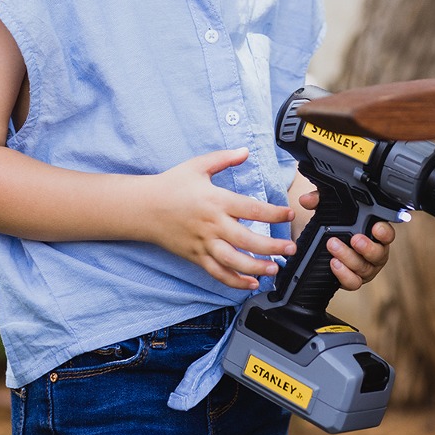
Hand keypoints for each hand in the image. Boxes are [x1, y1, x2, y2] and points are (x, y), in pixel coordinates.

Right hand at [148, 148, 295, 290]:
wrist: (143, 207)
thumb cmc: (171, 184)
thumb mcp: (198, 165)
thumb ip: (224, 158)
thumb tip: (245, 151)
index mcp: (216, 201)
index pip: (251, 209)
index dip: (273, 213)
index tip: (288, 214)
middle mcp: (212, 224)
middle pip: (247, 240)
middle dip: (272, 247)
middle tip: (290, 249)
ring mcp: (204, 243)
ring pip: (233, 261)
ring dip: (256, 268)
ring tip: (274, 270)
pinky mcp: (196, 256)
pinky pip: (217, 273)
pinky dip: (234, 281)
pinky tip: (251, 284)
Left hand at [298, 190, 394, 291]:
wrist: (325, 249)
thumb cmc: (336, 227)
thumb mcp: (328, 209)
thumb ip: (319, 201)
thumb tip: (307, 199)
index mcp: (374, 234)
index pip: (387, 233)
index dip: (384, 232)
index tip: (376, 227)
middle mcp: (374, 253)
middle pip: (379, 254)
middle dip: (367, 247)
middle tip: (355, 239)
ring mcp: (365, 268)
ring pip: (365, 268)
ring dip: (349, 258)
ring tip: (334, 247)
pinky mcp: (354, 280)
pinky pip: (353, 282)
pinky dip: (343, 274)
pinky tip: (333, 264)